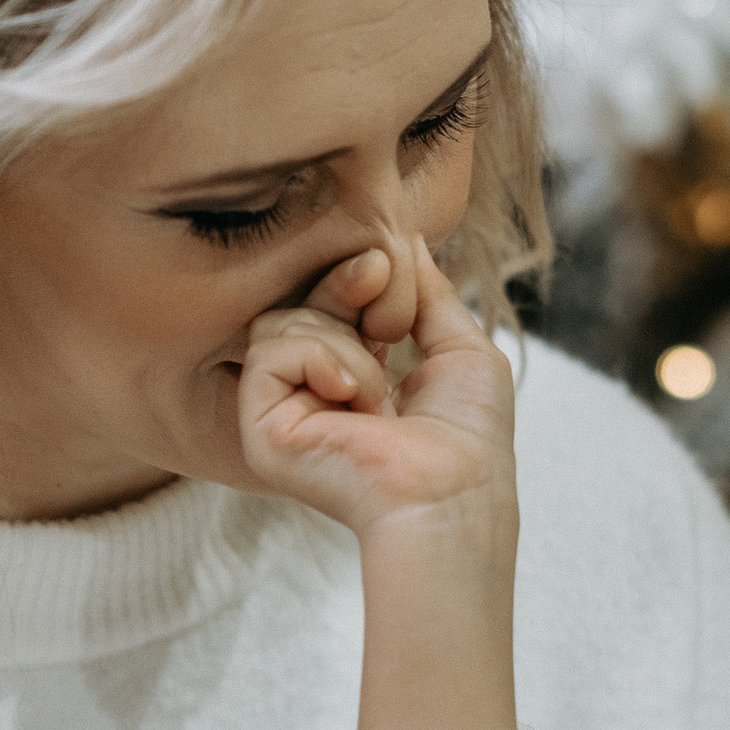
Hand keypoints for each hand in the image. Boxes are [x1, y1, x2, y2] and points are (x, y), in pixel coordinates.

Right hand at [237, 241, 515, 550]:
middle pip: (297, 304)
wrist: (453, 494)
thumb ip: (428, 292)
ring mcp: (281, 414)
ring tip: (379, 389)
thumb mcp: (460, 347)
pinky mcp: (261, 429)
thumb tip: (406, 235)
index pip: (329, 304)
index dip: (354, 276)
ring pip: (279, 323)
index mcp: (353, 380)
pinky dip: (322, 360)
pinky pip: (270, 352)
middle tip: (376, 275)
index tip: (385, 263)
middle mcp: (311, 396)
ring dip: (343, 338)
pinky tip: (354, 398)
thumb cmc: (468, 438)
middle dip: (341, 283)